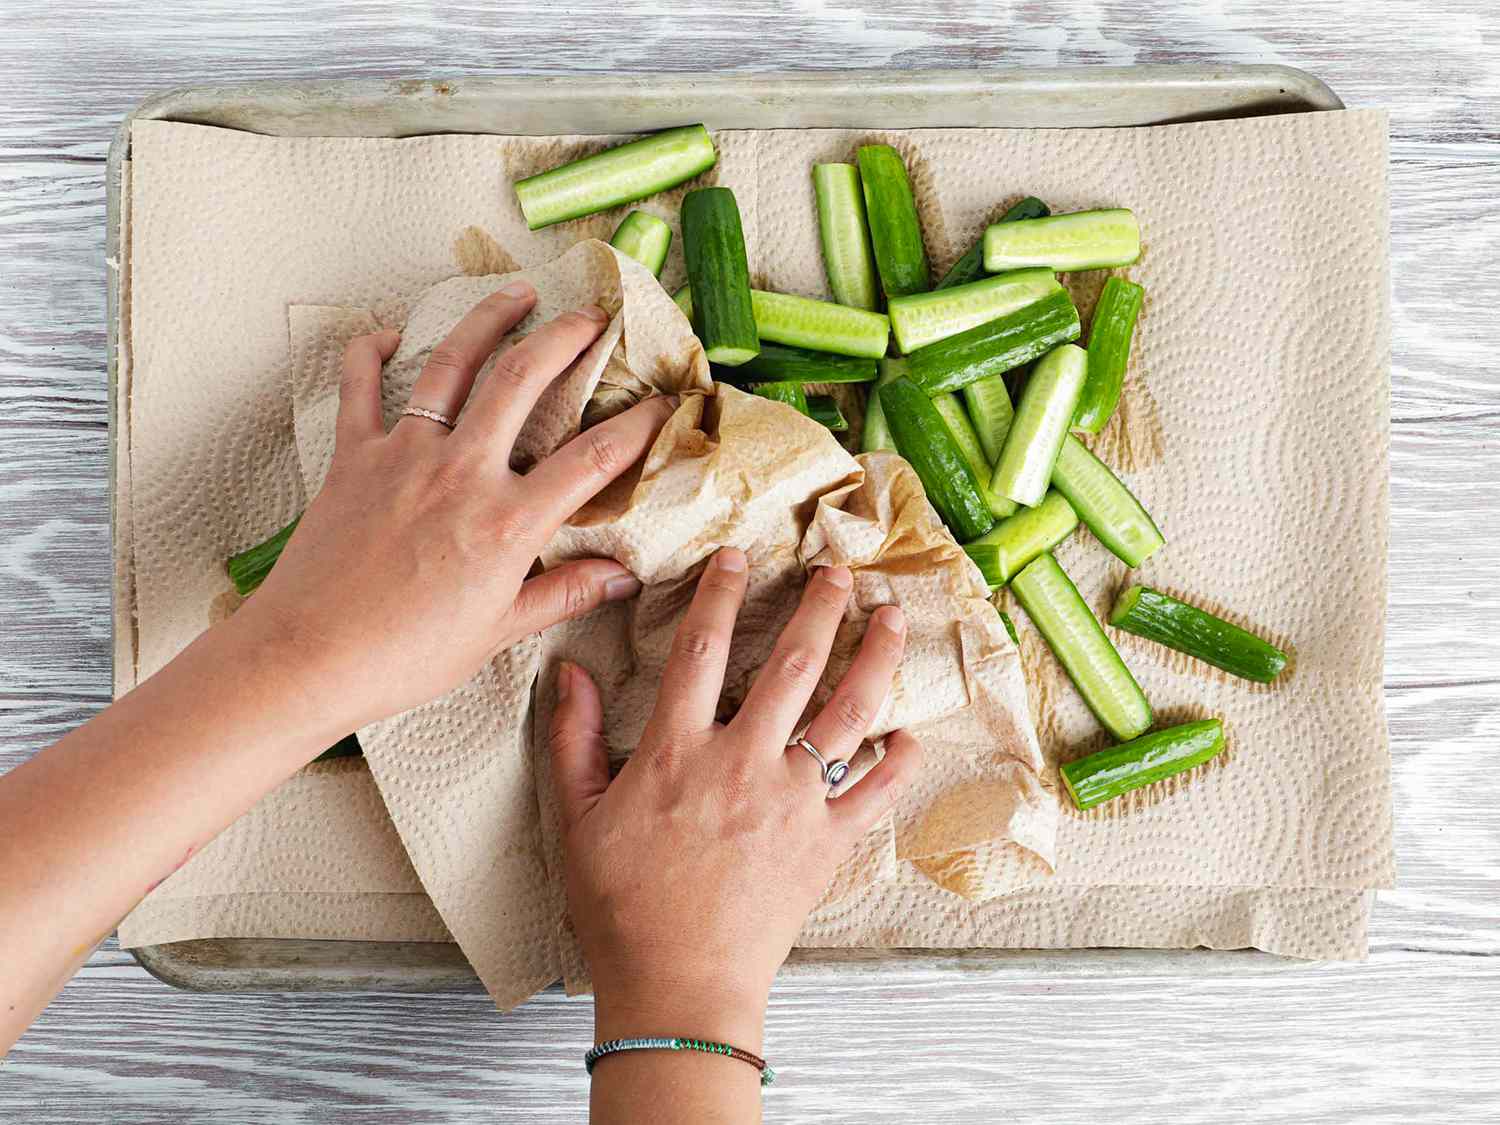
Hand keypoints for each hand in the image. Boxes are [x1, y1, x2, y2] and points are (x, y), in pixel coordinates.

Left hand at [240, 283, 675, 733]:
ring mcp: (404, 457)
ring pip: (453, 366)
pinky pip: (360, 388)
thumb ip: (563, 594)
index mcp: (508, 522)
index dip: (638, 425)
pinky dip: (370, 353)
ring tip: (517, 293)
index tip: (663, 403)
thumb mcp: (498, 632)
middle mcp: (462, 473)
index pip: (593, 458)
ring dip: (489, 320)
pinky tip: (388, 334)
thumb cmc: (406, 655)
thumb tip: (621, 579)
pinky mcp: (353, 457)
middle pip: (523, 379)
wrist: (309, 656)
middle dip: (566, 337)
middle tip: (594, 316)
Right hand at [548, 548, 923, 1053]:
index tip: (739, 557)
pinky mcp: (826, 844)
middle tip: (838, 571)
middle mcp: (743, 762)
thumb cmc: (622, 907)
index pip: (702, 648)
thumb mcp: (578, 819)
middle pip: (792, 664)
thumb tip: (567, 672)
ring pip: (846, 713)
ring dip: (874, 659)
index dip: (721, 593)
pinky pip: (874, 793)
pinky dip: (897, 762)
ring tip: (890, 619)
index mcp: (678, 751)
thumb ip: (571, 740)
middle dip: (819, 608)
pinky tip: (910, 736)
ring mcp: (793, 802)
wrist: (677, 984)